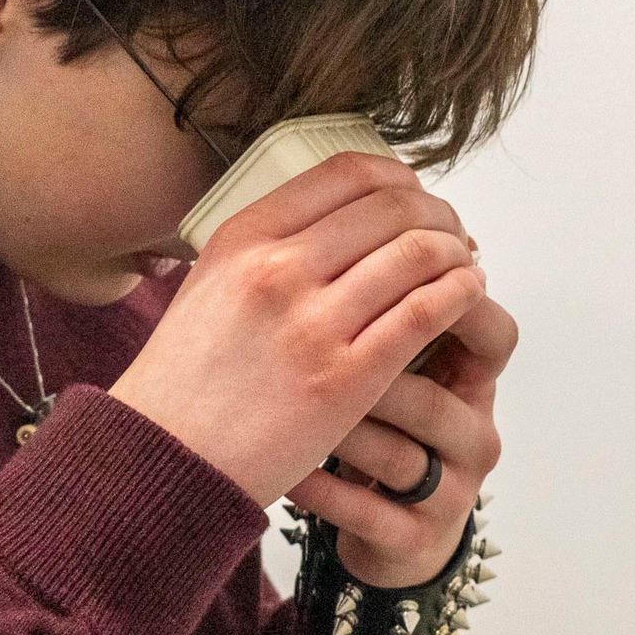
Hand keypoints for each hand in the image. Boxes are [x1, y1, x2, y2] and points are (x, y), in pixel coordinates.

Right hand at [108, 151, 483, 507]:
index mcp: (245, 237)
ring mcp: (312, 324)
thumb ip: (265, 250)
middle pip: (393, 208)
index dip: (401, 181)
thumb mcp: (209, 286)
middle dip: (439, 218)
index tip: (417, 202)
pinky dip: (459, 295)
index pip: (349, 173)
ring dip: (456, 255)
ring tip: (465, 269)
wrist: (165, 461)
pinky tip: (468, 296)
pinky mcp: (344, 379)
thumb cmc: (186, 383)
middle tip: (455, 238)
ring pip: (418, 255)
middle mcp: (279, 269)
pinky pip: (425, 313)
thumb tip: (335, 222)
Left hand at [291, 290, 516, 586]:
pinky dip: (316, 485)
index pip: (493, 332)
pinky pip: (365, 509)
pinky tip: (283, 466)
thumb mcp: (387, 351)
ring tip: (284, 405)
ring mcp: (449, 490)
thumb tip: (349, 202)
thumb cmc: (375, 416)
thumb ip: (383, 292)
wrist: (378, 517)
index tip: (368, 278)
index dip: (445, 301)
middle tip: (306, 340)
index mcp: (474, 377)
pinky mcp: (414, 538)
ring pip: (398, 452)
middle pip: (433, 390)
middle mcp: (474, 431)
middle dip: (365, 363)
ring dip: (336, 427)